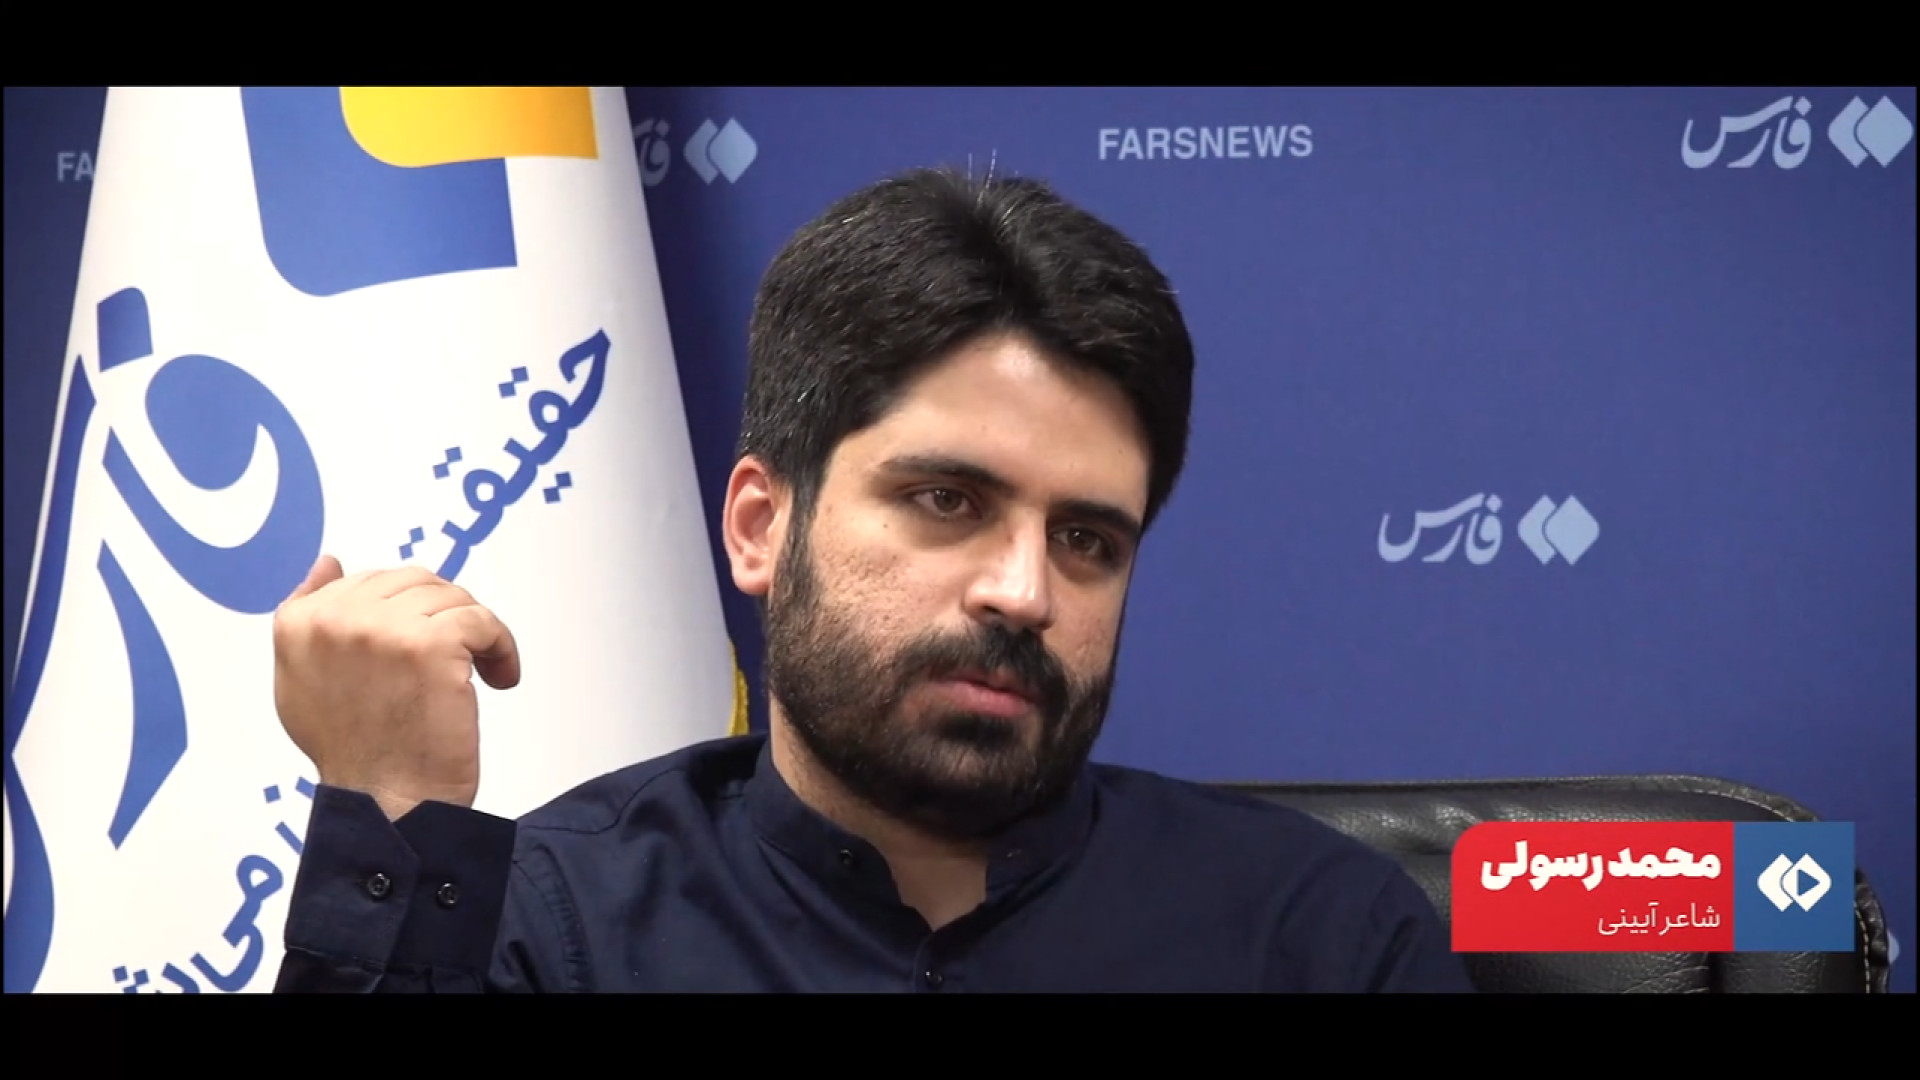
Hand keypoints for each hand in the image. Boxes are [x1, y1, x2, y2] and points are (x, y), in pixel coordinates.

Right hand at [272, 555, 519, 819]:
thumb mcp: (301, 682)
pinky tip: (497, 677)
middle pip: (414, 582)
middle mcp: (334, 619)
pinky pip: (482, 621)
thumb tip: (328, 563)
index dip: (407, 614)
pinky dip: (500, 647)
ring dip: (472, 634)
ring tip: (475, 671)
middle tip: (455, 659)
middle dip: (442, 617)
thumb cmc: (354, 752)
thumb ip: (309, 618)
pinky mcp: (429, 645)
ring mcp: (382, 629)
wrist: (385, 802)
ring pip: (451, 598)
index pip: (370, 581)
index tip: (421, 649)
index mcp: (299, 622)